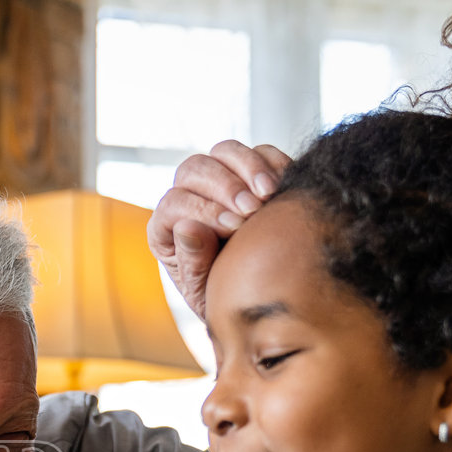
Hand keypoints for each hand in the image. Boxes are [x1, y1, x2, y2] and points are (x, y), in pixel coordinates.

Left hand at [147, 140, 291, 318]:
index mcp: (166, 228)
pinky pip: (259, 151)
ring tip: (270, 193)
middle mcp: (188, 198)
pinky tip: (285, 182)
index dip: (204, 211)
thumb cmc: (223, 300)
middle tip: (252, 209)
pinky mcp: (251, 173)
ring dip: (249, 167)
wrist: (262, 298)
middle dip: (225, 186)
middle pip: (194, 169)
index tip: (235, 226)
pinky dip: (273, 161)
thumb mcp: (205, 293)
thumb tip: (188, 228)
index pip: (173, 204)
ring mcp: (220, 181)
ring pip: (223, 152)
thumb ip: (194, 263)